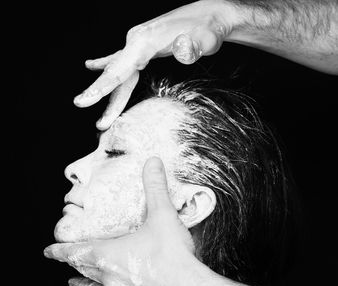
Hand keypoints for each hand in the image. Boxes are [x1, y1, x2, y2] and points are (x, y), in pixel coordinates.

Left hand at [44, 157, 209, 285]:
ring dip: (81, 283)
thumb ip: (155, 187)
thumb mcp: (163, 214)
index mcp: (110, 254)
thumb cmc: (173, 254)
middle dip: (72, 263)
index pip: (76, 252)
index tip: (48, 251)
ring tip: (72, 283)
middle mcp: (110, 275)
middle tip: (63, 260)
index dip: (60, 251)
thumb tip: (152, 162)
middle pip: (83, 269)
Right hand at [74, 0, 233, 129]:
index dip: (101, 87)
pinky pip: (123, 64)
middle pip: (114, 73)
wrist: (210, 16)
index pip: (118, 69)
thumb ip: (193, 46)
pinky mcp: (143, 47)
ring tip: (96, 112)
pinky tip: (93, 65)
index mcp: (144, 41)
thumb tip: (183, 49)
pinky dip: (109, 70)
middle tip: (92, 117)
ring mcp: (138, 43)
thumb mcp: (206, 39)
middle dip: (100, 95)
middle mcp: (136, 41)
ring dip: (106, 92)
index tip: (84, 101)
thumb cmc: (208, 29)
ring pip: (118, 72)